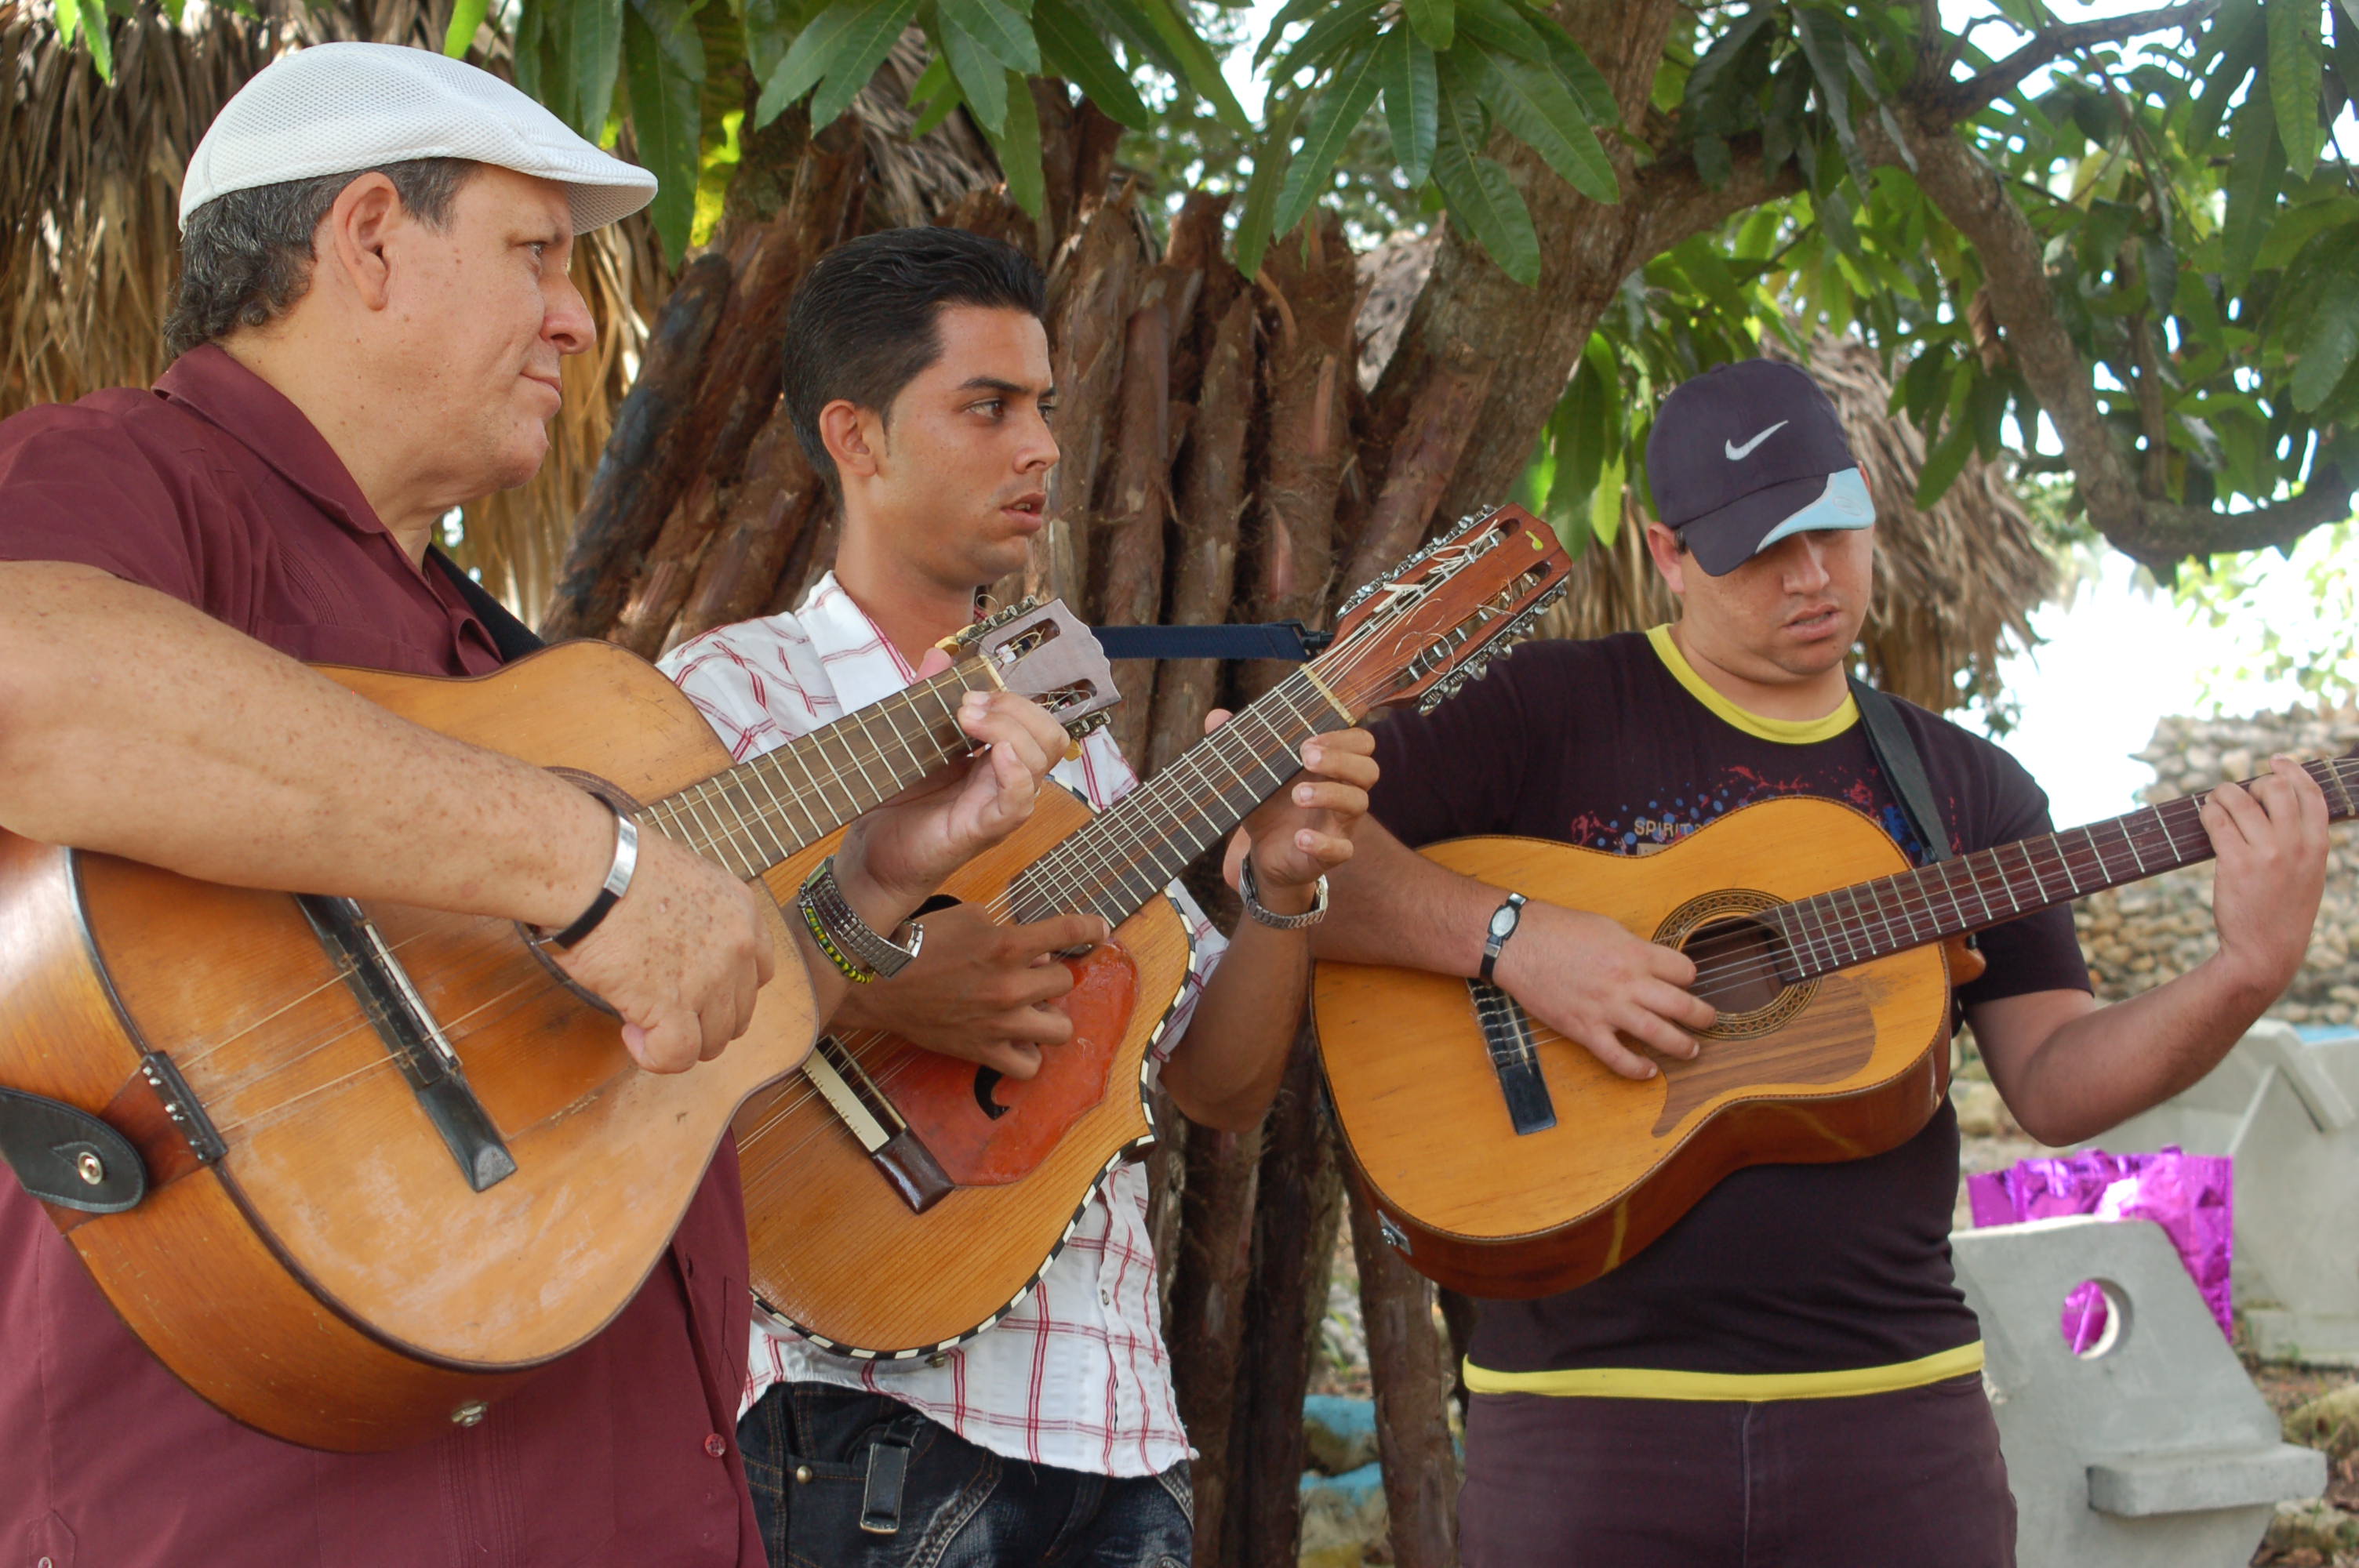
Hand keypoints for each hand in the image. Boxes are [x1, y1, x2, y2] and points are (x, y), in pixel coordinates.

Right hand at [554, 826, 775, 1074]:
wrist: (593, 871)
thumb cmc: (619, 869)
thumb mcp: (684, 883)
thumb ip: (699, 922)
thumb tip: (681, 954)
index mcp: (742, 913)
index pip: (759, 973)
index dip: (725, 992)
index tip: (693, 990)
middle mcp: (736, 948)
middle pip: (738, 1014)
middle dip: (702, 1021)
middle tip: (663, 1010)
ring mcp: (711, 979)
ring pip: (713, 1042)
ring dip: (678, 1040)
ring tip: (641, 1020)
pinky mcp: (674, 1005)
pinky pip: (678, 1056)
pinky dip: (655, 1056)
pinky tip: (632, 1034)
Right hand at [835, 902, 1111, 1078]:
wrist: (879, 983)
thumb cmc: (919, 942)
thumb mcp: (968, 918)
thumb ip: (1008, 931)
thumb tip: (1039, 955)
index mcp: (1007, 944)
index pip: (1067, 931)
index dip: (1090, 927)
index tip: (1100, 929)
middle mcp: (1010, 985)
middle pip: (1065, 982)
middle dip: (1052, 975)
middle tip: (1035, 974)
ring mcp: (999, 1023)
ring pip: (1059, 1029)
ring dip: (1049, 1016)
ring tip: (1032, 1010)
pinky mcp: (983, 1051)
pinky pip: (1028, 1066)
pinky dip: (1028, 1055)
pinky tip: (1017, 1040)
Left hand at [838, 679, 1068, 910]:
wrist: (872, 853)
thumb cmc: (896, 801)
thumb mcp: (910, 739)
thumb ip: (926, 697)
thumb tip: (939, 654)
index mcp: (995, 758)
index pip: (1035, 721)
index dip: (1012, 699)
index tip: (968, 690)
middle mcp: (1006, 780)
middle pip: (1049, 736)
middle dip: (1017, 709)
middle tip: (970, 706)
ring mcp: (999, 805)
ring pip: (1042, 760)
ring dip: (1010, 730)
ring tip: (968, 721)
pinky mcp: (984, 830)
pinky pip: (1018, 802)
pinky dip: (1015, 774)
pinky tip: (996, 755)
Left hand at [1219, 719, 1379, 915]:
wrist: (1264, 854)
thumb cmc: (1270, 805)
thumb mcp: (1254, 775)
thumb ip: (1241, 745)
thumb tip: (1216, 716)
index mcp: (1331, 766)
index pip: (1361, 743)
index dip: (1342, 737)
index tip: (1307, 738)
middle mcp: (1343, 791)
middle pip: (1368, 769)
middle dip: (1340, 760)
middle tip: (1305, 757)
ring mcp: (1340, 823)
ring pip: (1358, 803)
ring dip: (1330, 794)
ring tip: (1298, 795)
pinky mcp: (1332, 853)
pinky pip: (1342, 849)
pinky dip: (1322, 842)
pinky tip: (1300, 837)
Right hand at [1492, 901, 1716, 1079]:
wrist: (1518, 943)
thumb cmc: (1558, 929)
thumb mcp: (1607, 927)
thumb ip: (1633, 947)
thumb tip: (1650, 963)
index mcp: (1635, 953)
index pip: (1683, 970)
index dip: (1689, 976)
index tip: (1686, 981)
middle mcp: (1627, 982)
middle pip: (1681, 1005)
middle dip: (1702, 1016)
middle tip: (1708, 1021)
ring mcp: (1607, 1008)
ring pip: (1658, 1034)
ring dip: (1682, 1045)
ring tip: (1692, 1049)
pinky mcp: (1585, 1029)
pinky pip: (1618, 1057)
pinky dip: (1637, 1069)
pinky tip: (1648, 1071)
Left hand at [2205, 754, 2329, 1000]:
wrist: (2265, 952)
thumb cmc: (2282, 912)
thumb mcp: (2307, 875)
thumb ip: (2300, 842)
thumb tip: (2276, 806)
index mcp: (2318, 847)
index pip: (2311, 795)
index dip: (2293, 771)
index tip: (2277, 760)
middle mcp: (2295, 846)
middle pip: (2275, 789)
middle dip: (2254, 784)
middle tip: (2240, 797)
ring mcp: (2266, 854)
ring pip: (2241, 801)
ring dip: (2223, 794)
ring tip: (2215, 802)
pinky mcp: (2235, 864)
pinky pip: (2218, 821)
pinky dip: (2208, 812)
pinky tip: (2205, 815)